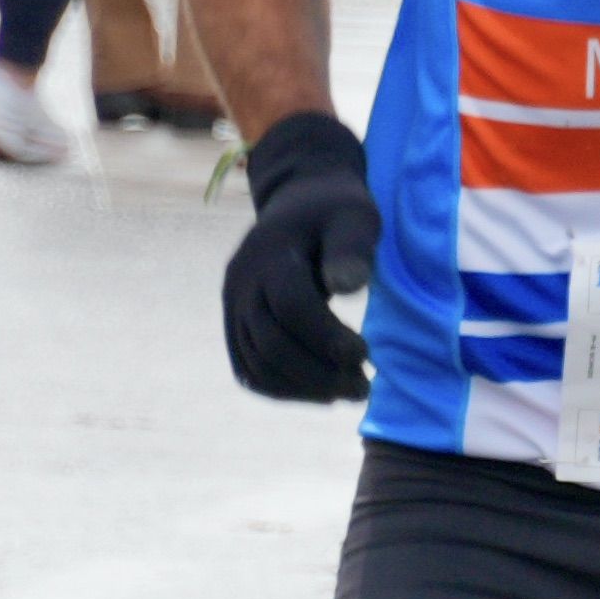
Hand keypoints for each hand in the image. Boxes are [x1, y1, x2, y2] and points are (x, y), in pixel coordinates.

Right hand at [222, 109, 376, 402]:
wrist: (298, 206)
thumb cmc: (335, 213)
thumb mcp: (355, 217)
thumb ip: (351, 248)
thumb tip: (348, 287)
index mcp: (270, 254)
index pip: (291, 307)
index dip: (327, 338)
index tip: (366, 354)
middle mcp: (242, 284)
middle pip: (271, 345)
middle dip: (319, 374)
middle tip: (364, 388)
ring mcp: (233, 308)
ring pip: (257, 366)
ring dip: (304, 389)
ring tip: (349, 390)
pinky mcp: (235, 327)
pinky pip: (250, 371)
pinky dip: (284, 390)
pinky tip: (321, 392)